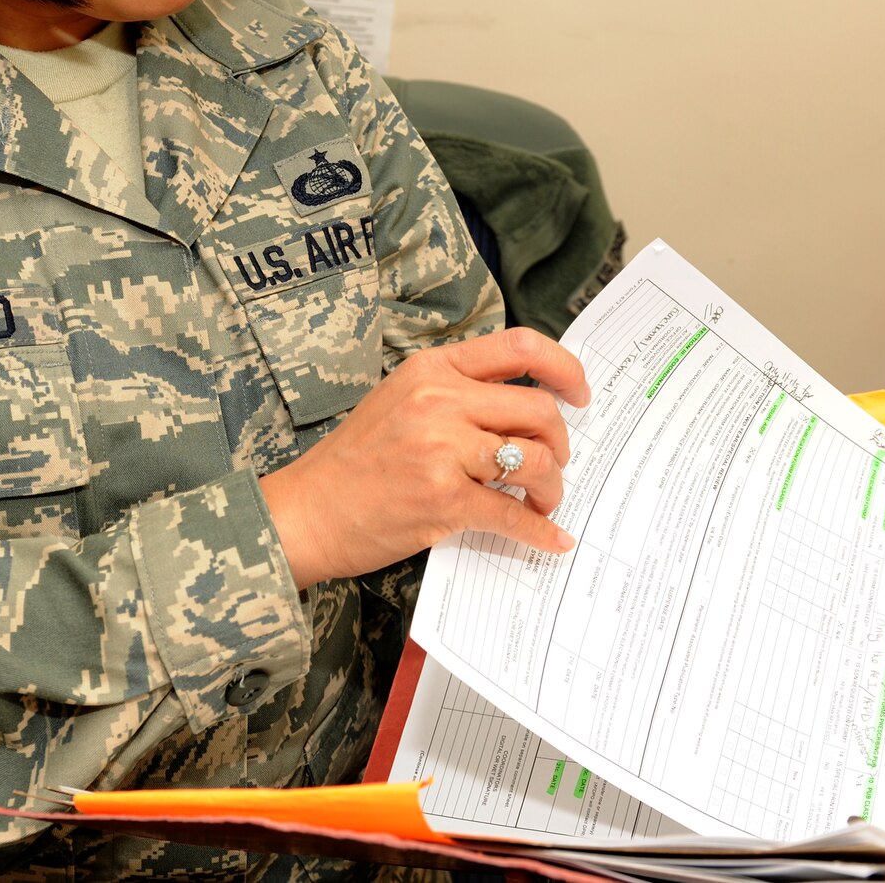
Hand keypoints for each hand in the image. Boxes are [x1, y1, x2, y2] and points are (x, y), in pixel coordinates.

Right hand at [260, 327, 590, 590]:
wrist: (306, 512)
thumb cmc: (352, 460)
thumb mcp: (399, 399)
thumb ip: (455, 392)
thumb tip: (520, 406)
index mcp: (432, 369)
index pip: (520, 347)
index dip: (565, 368)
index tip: (578, 393)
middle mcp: (440, 402)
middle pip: (538, 408)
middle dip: (561, 441)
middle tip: (555, 462)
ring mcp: (442, 451)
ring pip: (534, 459)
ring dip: (552, 485)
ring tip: (543, 499)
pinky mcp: (444, 501)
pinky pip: (514, 514)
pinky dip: (541, 530)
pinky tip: (551, 538)